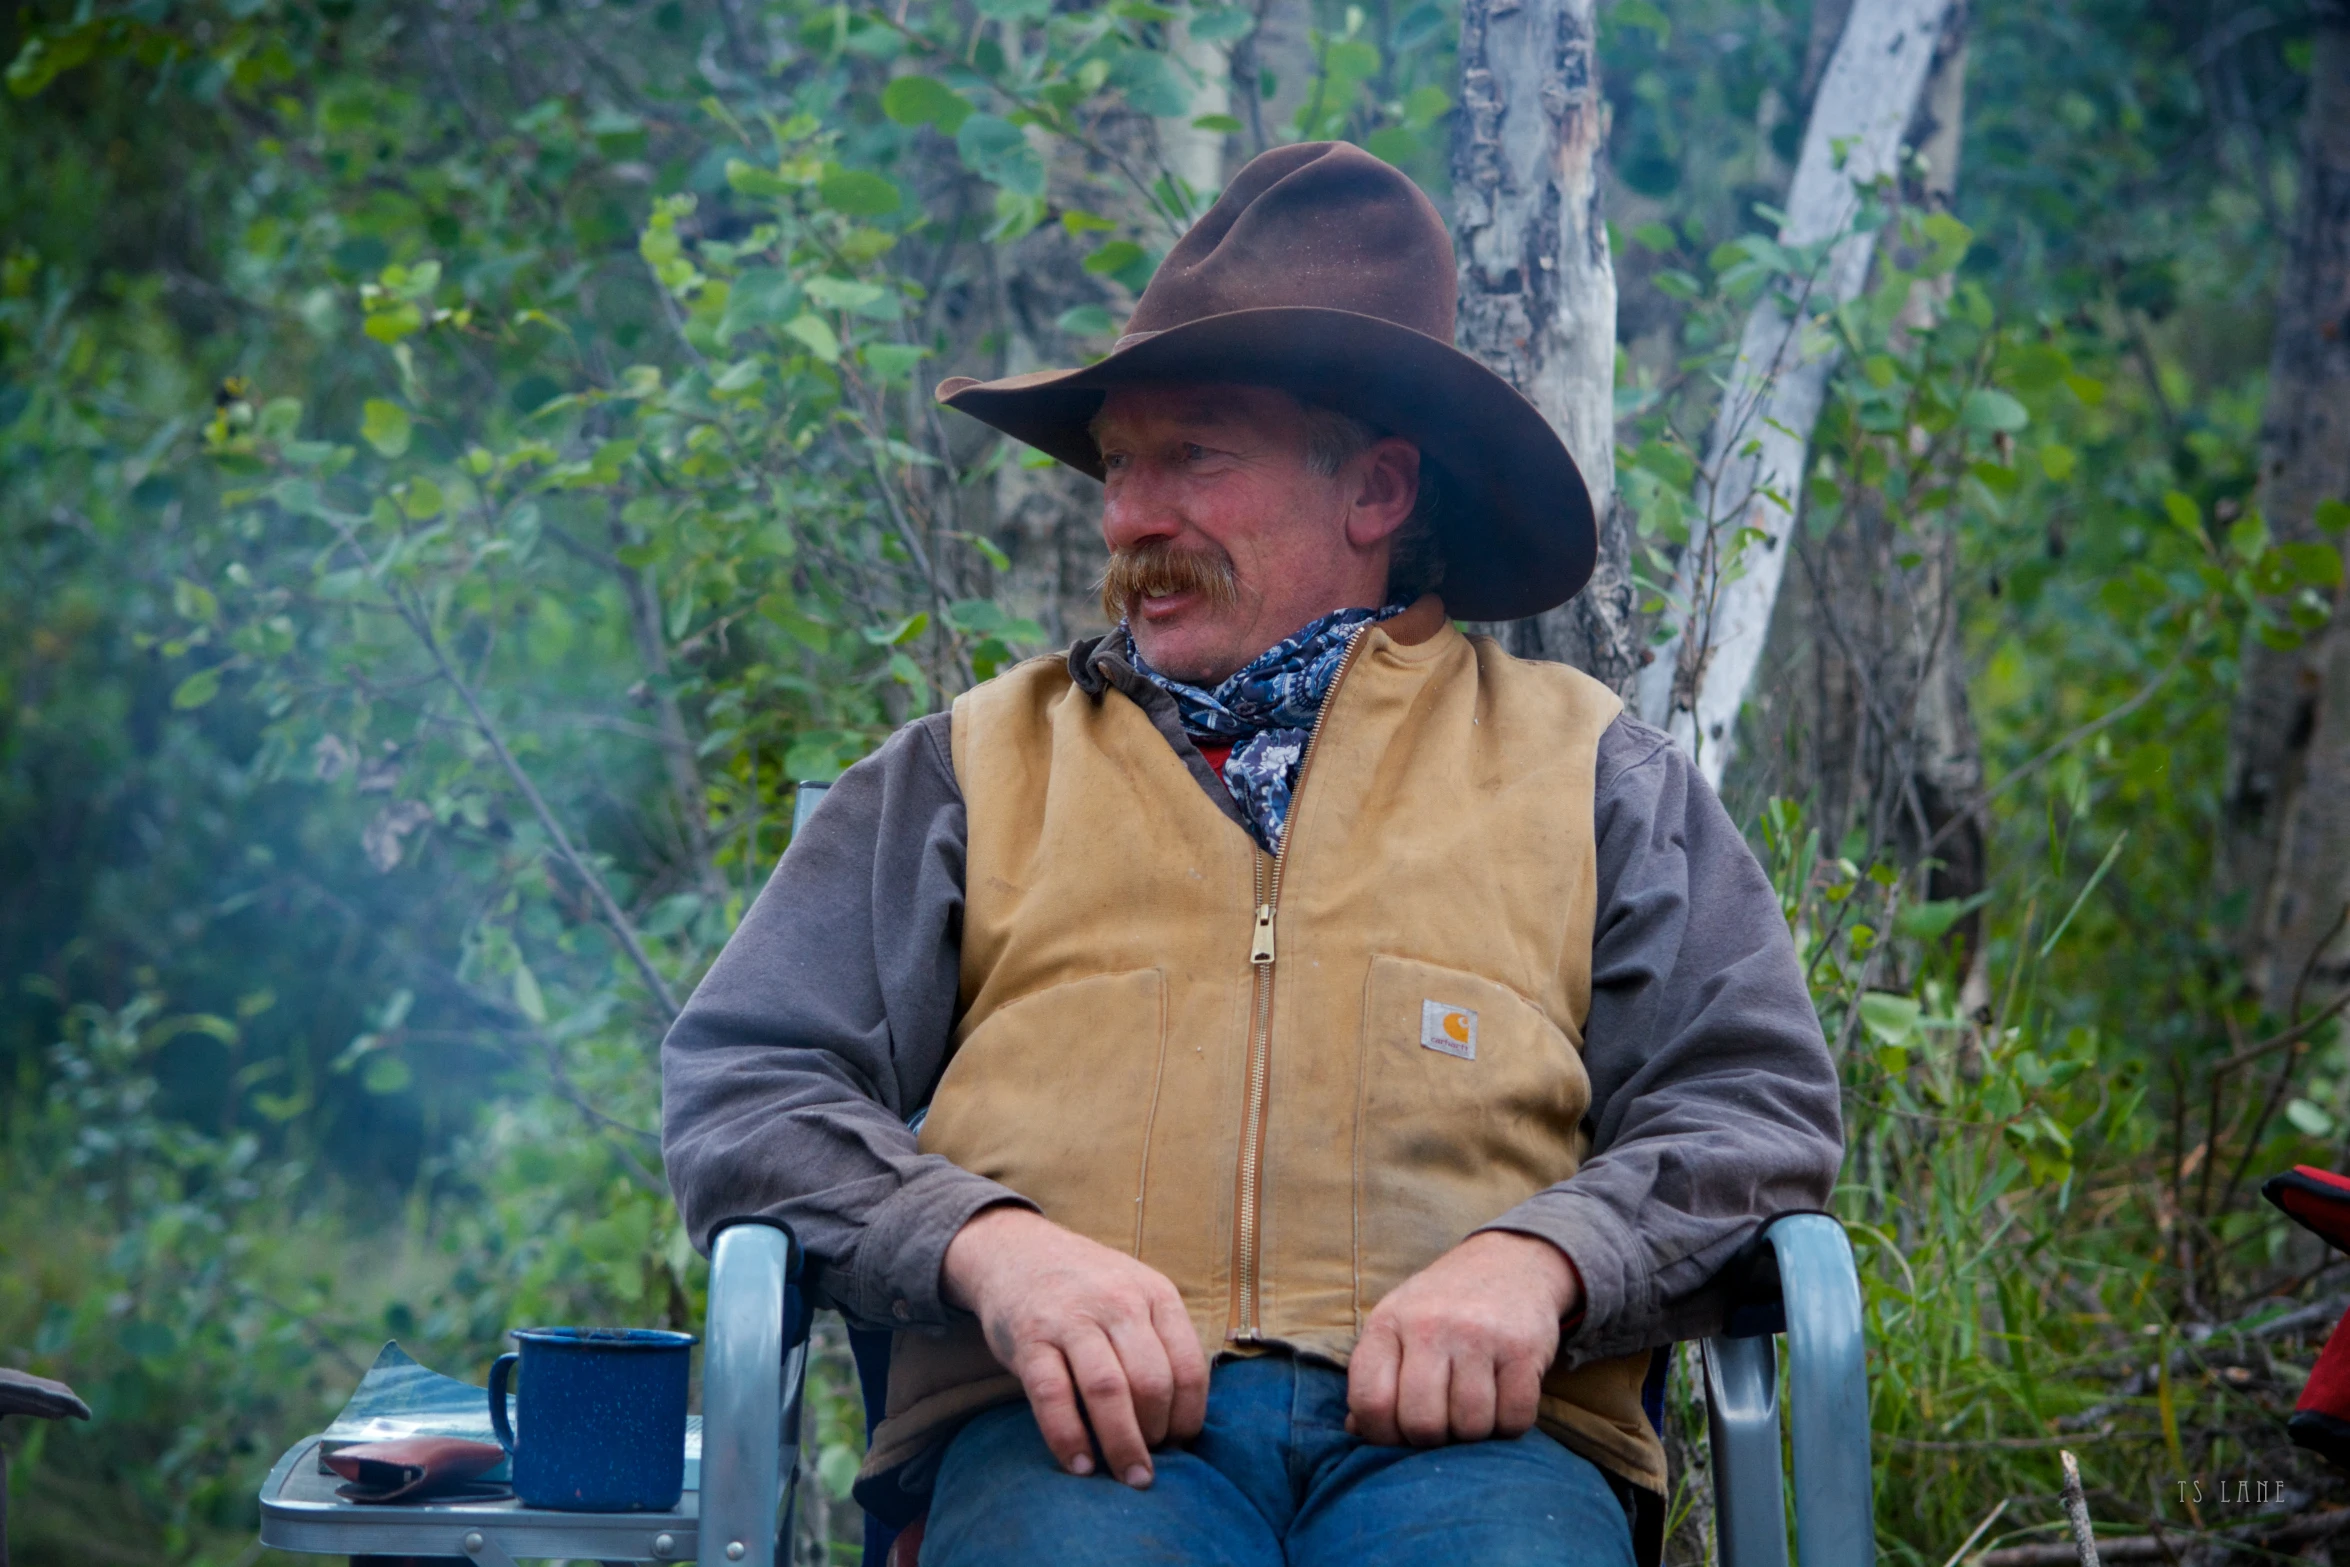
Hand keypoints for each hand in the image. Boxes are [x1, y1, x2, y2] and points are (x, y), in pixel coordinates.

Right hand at [941, 1205, 1209, 1487]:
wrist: (1016, 1251)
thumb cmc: (1087, 1289)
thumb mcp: (1136, 1294)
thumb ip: (1159, 1342)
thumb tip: (1181, 1422)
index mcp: (1155, 1294)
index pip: (1189, 1367)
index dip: (1189, 1416)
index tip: (1180, 1443)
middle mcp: (1118, 1302)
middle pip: (1152, 1383)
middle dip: (1156, 1435)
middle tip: (1148, 1463)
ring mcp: (1071, 1319)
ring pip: (1108, 1391)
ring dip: (1122, 1443)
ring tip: (1127, 1476)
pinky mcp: (1029, 1338)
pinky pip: (1053, 1396)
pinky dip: (1068, 1436)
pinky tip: (1080, 1464)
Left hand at [1345, 1230, 1581, 1446]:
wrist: (1510, 1262)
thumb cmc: (1444, 1307)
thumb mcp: (1398, 1324)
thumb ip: (1374, 1376)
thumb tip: (1356, 1430)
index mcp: (1388, 1323)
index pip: (1370, 1401)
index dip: (1382, 1436)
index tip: (1399, 1434)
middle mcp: (1430, 1326)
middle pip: (1421, 1423)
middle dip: (1432, 1440)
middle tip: (1442, 1423)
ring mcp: (1479, 1336)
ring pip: (1470, 1426)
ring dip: (1473, 1434)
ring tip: (1472, 1408)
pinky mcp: (1523, 1348)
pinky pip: (1515, 1419)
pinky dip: (1509, 1425)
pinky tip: (1503, 1401)